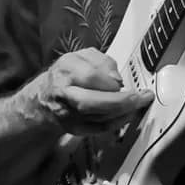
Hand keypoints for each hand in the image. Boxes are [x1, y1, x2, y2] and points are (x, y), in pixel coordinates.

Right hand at [34, 47, 153, 135]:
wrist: (45, 97)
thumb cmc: (67, 74)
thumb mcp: (81, 56)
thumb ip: (101, 61)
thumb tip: (115, 78)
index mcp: (65, 71)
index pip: (90, 76)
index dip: (109, 80)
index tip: (122, 80)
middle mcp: (64, 94)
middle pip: (91, 102)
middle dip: (120, 101)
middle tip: (139, 97)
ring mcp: (69, 114)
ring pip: (98, 117)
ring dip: (124, 111)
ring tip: (139, 103)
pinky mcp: (75, 128)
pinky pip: (100, 128)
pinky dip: (118, 122)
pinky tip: (129, 114)